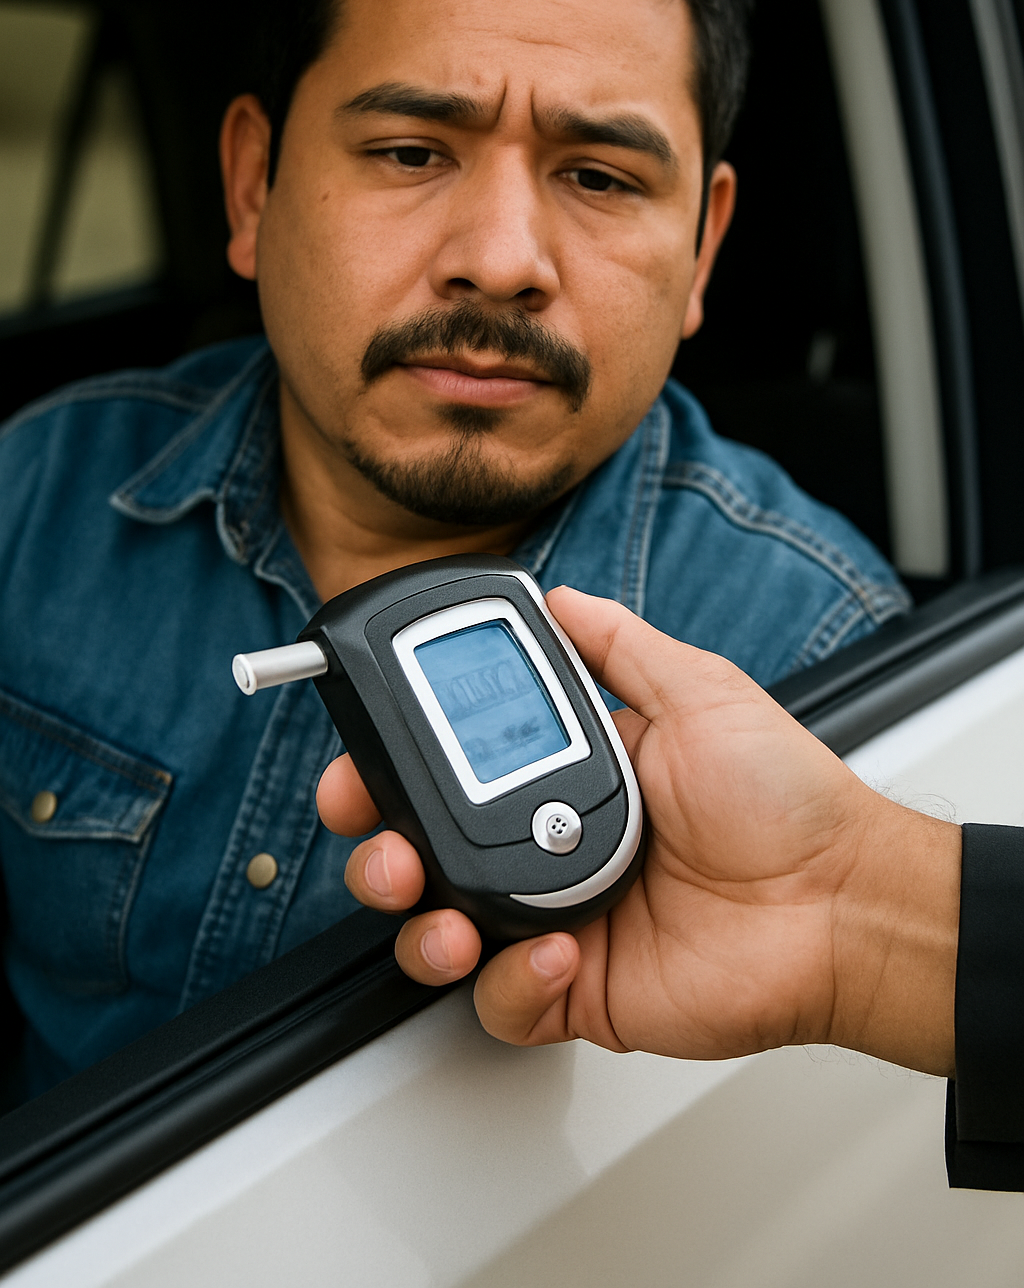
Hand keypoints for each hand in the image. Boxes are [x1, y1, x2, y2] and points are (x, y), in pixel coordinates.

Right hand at [317, 587, 959, 1074]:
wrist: (842, 899)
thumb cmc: (785, 796)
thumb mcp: (697, 690)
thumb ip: (618, 643)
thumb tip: (558, 594)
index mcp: (564, 777)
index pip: (450, 771)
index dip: (392, 770)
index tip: (363, 760)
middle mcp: (547, 849)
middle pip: (423, 857)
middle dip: (377, 850)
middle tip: (380, 843)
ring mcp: (558, 923)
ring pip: (442, 935)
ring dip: (420, 925)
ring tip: (441, 909)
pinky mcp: (580, 992)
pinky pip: (505, 1003)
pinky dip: (511, 982)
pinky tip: (555, 950)